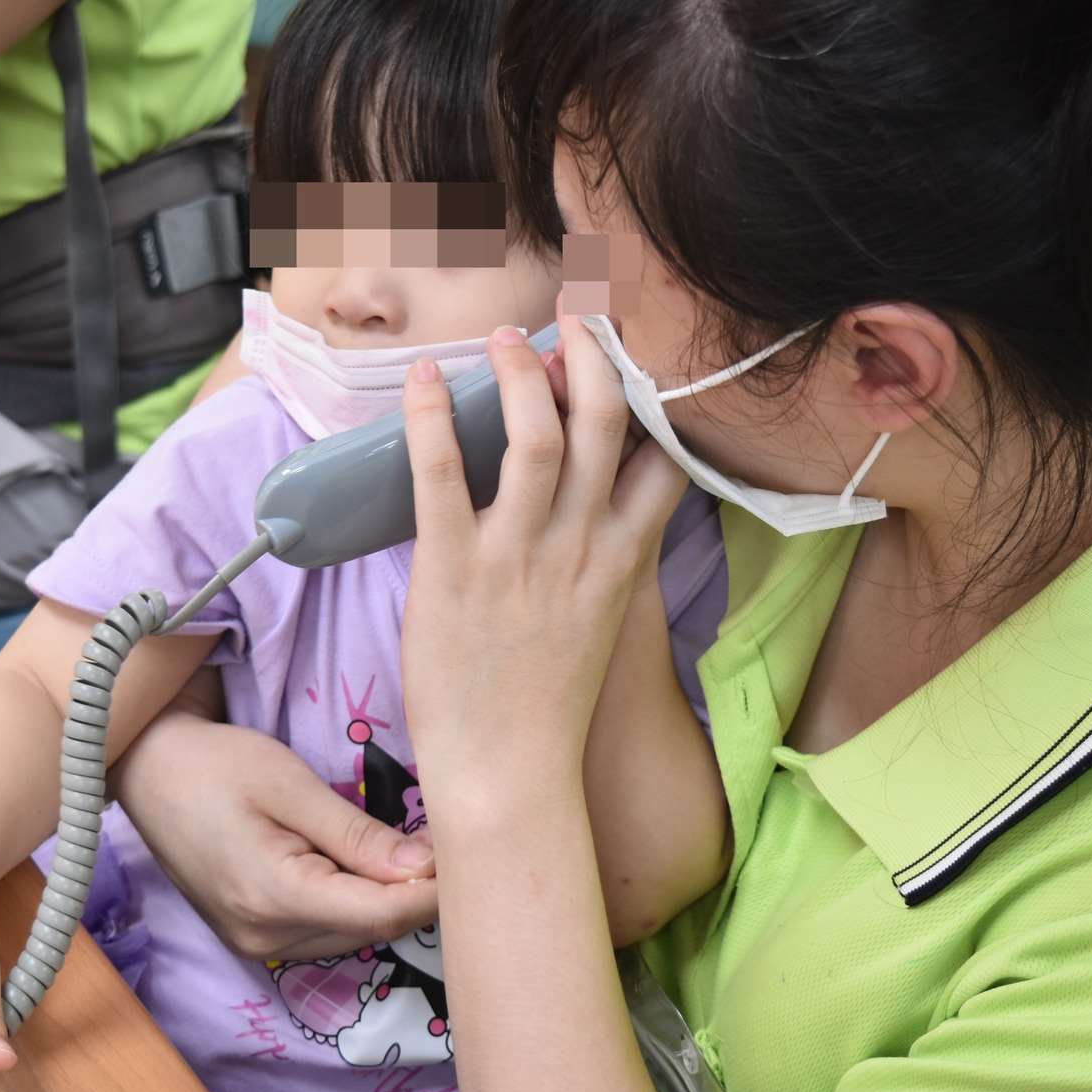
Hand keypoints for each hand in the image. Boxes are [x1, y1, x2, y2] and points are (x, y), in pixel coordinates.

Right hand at [113, 707, 439, 960]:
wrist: (147, 772)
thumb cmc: (216, 765)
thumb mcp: (291, 785)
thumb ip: (359, 835)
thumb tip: (427, 868)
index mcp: (275, 897)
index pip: (383, 913)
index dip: (434, 890)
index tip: (469, 854)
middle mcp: (266, 937)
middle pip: (372, 929)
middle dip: (416, 892)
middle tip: (448, 843)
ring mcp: (257, 944)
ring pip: (354, 934)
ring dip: (387, 899)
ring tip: (411, 849)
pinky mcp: (254, 937)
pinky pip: (327, 930)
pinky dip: (356, 902)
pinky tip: (367, 866)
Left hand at [398, 315, 687, 814]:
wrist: (508, 776)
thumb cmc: (544, 707)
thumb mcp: (599, 621)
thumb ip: (601, 555)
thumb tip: (586, 502)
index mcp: (619, 559)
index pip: (663, 457)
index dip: (654, 393)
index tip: (639, 349)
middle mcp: (577, 547)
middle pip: (603, 424)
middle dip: (592, 355)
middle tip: (573, 315)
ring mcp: (516, 557)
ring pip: (534, 435)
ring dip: (520, 372)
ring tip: (503, 339)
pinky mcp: (451, 571)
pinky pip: (442, 476)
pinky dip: (433, 418)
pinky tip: (427, 379)